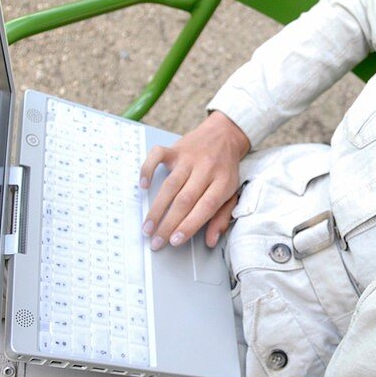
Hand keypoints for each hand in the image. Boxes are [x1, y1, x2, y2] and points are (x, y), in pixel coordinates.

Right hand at [139, 111, 250, 249]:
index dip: (189, 225)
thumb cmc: (226, 168)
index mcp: (223, 183)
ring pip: (170, 185)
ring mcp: (189, 158)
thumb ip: (222, 217)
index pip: (205, 208)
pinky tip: (143, 186)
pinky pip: (157, 156)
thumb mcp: (232, 193)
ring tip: (147, 227)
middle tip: (156, 242)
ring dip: (156, 208)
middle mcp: (206, 170)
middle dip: (168, 224)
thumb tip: (211, 241)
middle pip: (185, 200)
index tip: (175, 241)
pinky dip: (148, 169)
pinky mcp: (176, 149)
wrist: (225, 134)